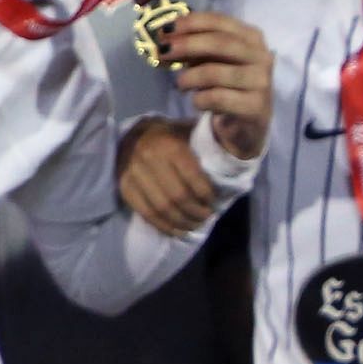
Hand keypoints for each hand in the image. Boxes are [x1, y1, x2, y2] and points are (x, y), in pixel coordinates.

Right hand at [116, 117, 219, 234]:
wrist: (135, 135)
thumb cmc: (172, 136)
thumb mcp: (191, 132)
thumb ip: (210, 143)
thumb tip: (238, 158)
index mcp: (170, 145)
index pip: (193, 178)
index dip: (206, 196)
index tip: (214, 203)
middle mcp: (149, 158)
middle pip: (177, 197)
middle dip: (196, 212)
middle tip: (207, 217)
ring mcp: (133, 174)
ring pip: (161, 208)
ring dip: (182, 222)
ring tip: (195, 225)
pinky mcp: (124, 187)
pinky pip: (146, 213)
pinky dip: (164, 226)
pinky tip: (178, 230)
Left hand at [161, 11, 274, 161]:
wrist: (247, 123)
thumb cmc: (227, 85)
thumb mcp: (211, 60)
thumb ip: (193, 48)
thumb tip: (165, 40)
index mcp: (251, 38)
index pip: (220, 21)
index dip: (191, 23)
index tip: (166, 29)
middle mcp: (261, 56)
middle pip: (220, 43)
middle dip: (187, 45)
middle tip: (163, 52)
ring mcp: (261, 82)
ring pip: (215, 73)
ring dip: (189, 78)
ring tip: (181, 85)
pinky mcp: (255, 107)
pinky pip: (217, 98)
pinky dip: (199, 99)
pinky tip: (198, 102)